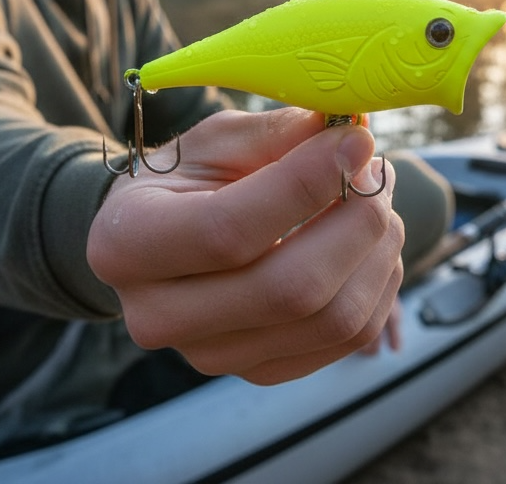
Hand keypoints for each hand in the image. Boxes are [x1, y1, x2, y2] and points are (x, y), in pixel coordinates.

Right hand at [88, 107, 403, 384]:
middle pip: (291, 290)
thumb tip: (348, 134)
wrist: (161, 239)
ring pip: (333, 320)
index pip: (229, 231)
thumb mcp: (215, 140)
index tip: (354, 142)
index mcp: (127, 244)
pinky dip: (378, 283)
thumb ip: (276, 134)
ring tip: (377, 199)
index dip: (305, 185)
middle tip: (375, 171)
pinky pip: (349, 337)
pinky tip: (369, 242)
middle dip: (356, 222)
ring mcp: (212, 355)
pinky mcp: (260, 371)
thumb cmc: (188, 179)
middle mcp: (160, 316)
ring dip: (378, 251)